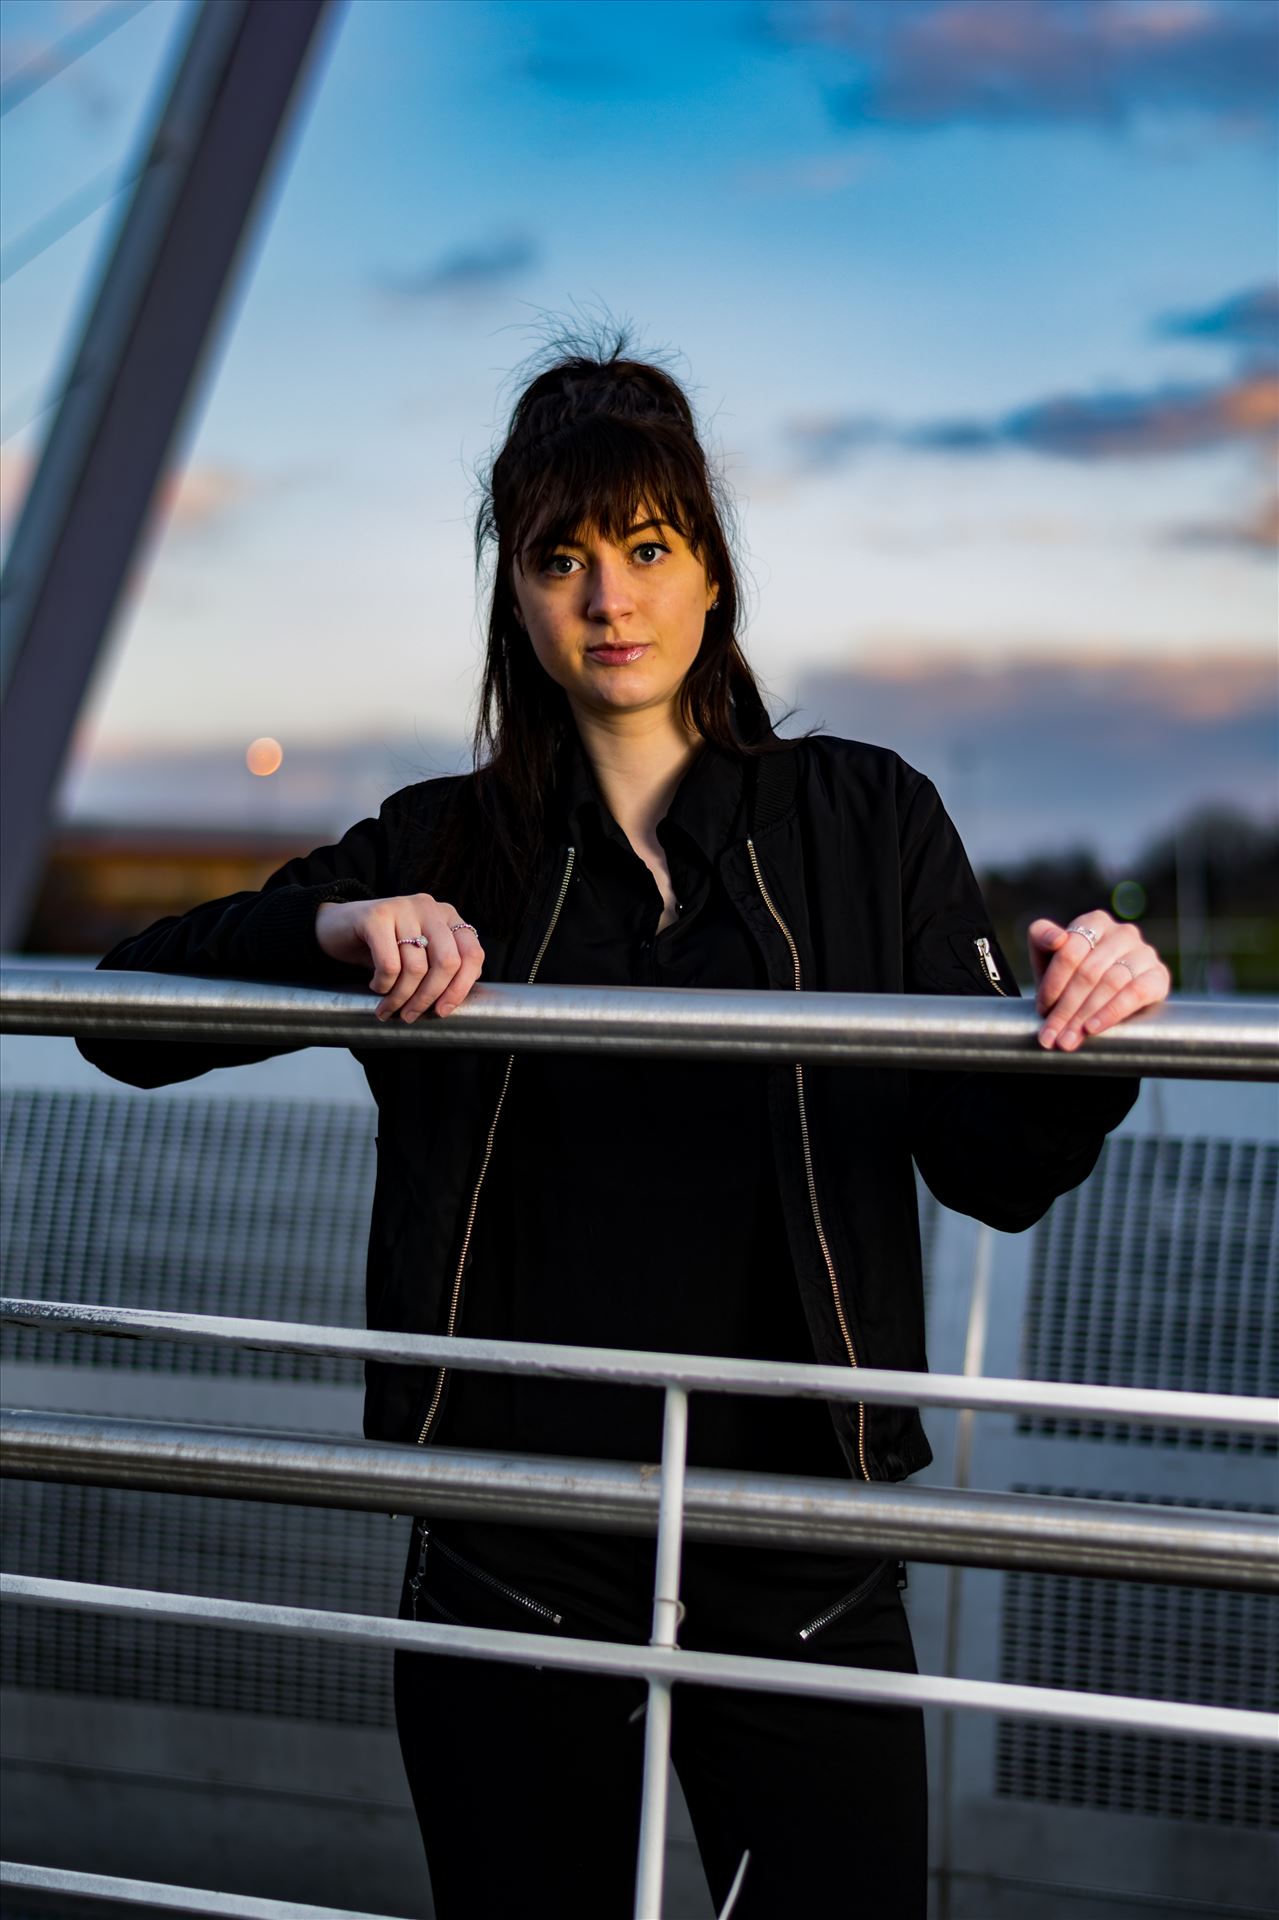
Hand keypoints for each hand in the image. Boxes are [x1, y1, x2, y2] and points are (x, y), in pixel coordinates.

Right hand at [315, 895, 484, 1022]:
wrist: (335, 928)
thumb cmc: (382, 948)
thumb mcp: (418, 956)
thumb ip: (440, 969)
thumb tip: (454, 1000)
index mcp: (448, 917)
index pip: (472, 954)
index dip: (461, 988)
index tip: (443, 1011)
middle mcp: (429, 907)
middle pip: (447, 962)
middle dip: (429, 997)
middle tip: (411, 1016)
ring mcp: (403, 907)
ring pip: (416, 967)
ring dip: (401, 997)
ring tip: (389, 1008)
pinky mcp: (376, 915)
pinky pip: (389, 964)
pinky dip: (383, 984)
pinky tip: (376, 985)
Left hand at [1028, 910, 1169, 1050]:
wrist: (1100, 1000)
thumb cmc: (1070, 976)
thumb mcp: (1048, 955)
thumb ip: (1042, 937)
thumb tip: (1058, 939)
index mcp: (1095, 922)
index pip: (1070, 951)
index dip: (1053, 983)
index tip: (1042, 1009)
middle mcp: (1123, 933)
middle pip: (1089, 972)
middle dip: (1066, 1008)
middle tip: (1051, 1035)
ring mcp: (1144, 953)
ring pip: (1110, 983)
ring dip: (1084, 1015)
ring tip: (1068, 1039)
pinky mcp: (1159, 976)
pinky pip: (1135, 994)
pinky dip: (1111, 1012)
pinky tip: (1092, 1028)